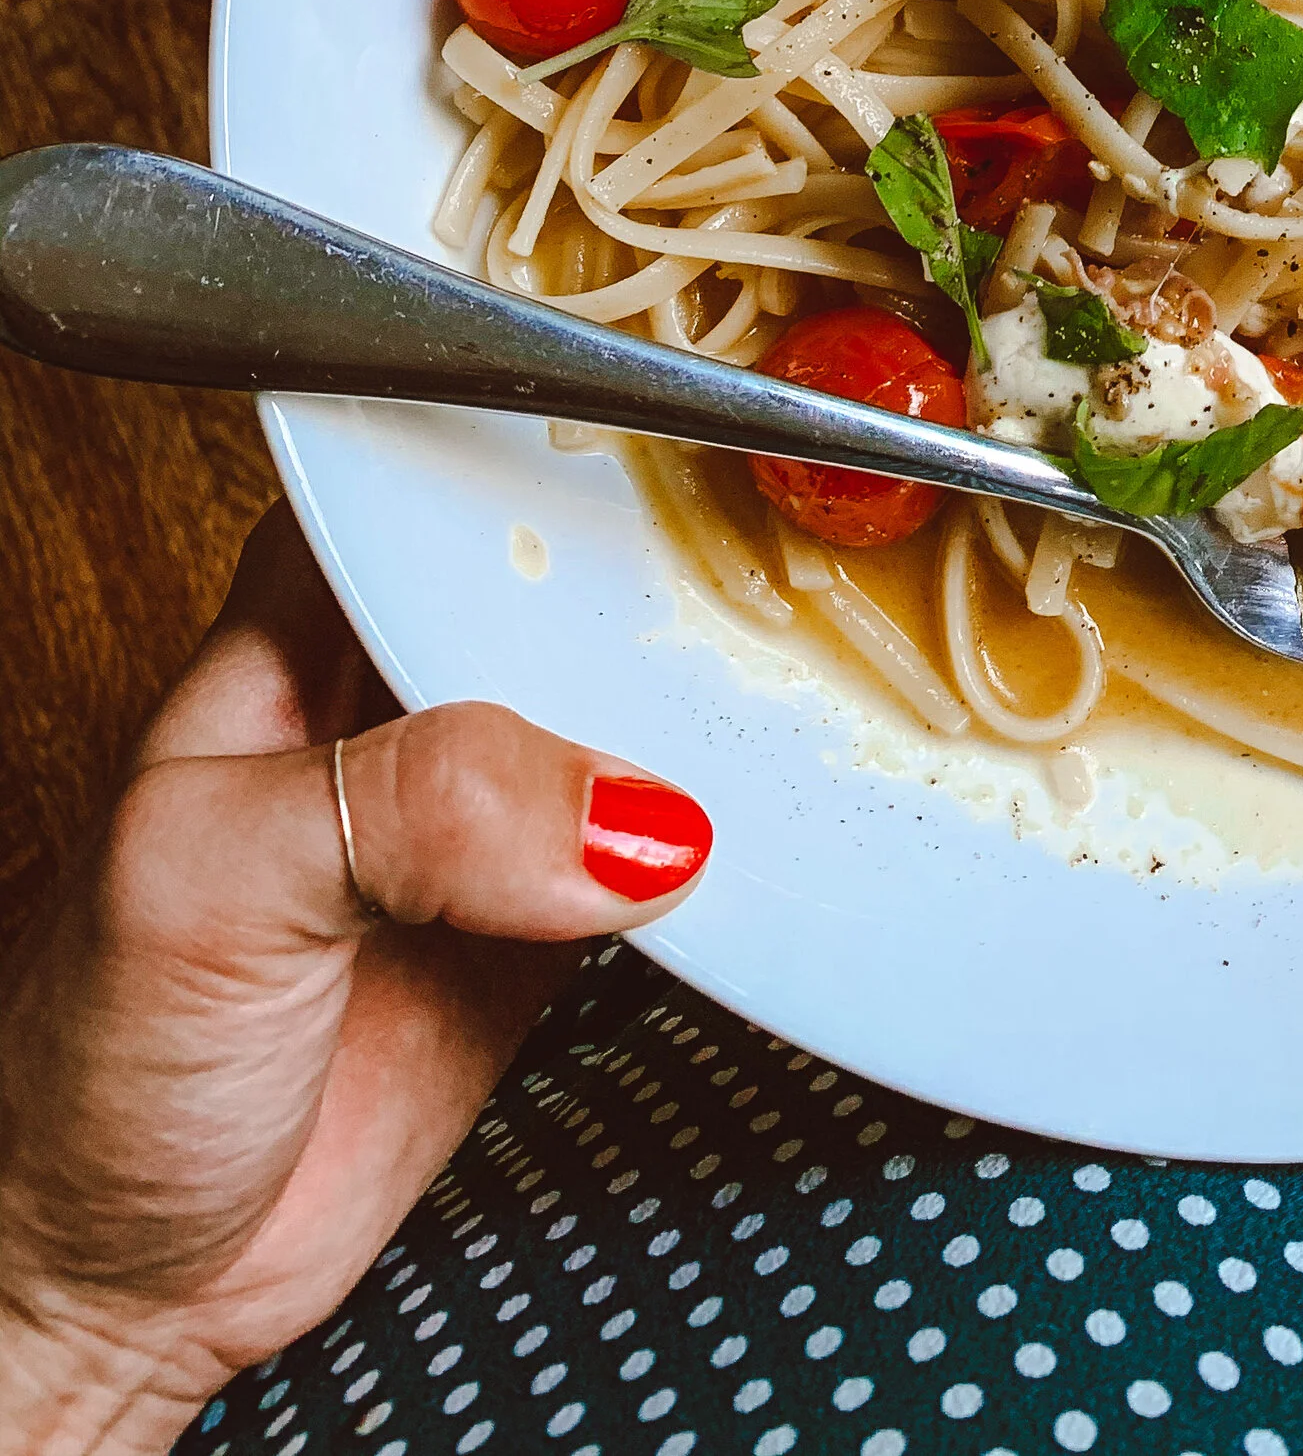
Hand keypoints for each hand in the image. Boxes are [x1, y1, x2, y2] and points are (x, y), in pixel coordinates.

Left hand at [0, 509, 711, 1454]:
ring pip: (627, 713)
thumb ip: (409, 811)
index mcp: (298, 625)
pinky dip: (722, 848)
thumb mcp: (208, 882)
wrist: (111, 1285)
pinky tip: (765, 829)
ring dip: (707, 713)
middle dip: (661, 582)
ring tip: (795, 695)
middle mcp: (399, 697)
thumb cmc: (78, 1061)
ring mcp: (481, 814)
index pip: (441, 481)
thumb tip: (624, 816)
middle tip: (763, 582)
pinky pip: (663, 859)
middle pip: (564, 584)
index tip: (677, 446)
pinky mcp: (547, 927)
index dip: (550, 449)